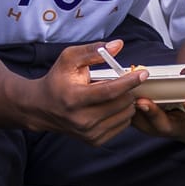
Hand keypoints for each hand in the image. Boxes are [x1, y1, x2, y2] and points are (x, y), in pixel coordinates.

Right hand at [25, 41, 146, 145]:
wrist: (41, 108)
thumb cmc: (57, 80)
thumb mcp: (69, 59)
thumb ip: (93, 51)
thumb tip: (118, 45)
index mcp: (74, 98)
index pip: (109, 92)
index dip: (129, 82)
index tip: (143, 73)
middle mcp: (82, 119)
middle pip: (121, 104)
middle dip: (129, 90)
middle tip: (126, 81)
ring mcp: (88, 133)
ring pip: (125, 116)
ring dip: (127, 102)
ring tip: (118, 93)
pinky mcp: (94, 140)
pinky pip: (122, 126)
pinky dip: (123, 113)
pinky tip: (114, 105)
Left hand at [131, 93, 184, 144]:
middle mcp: (181, 132)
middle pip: (166, 127)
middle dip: (155, 115)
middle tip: (145, 102)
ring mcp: (165, 131)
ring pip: (149, 127)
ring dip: (138, 115)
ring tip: (131, 100)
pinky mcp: (152, 128)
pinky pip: (139, 124)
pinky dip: (131, 115)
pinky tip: (124, 101)